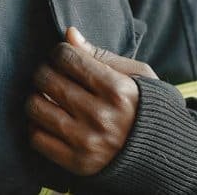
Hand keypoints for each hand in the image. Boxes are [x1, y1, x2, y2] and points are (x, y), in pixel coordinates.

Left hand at [27, 27, 158, 175]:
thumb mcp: (137, 76)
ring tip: (47, 96)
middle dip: (44, 70)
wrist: (161, 153)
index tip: (63, 56)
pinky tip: (48, 118)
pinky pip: (36, 138)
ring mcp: (87, 142)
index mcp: (117, 90)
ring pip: (35, 108)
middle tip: (51, 73)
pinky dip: (36, 125)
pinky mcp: (76, 162)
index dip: (60, 52)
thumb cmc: (146, 106)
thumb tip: (69, 34)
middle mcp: (100, 117)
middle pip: (47, 80)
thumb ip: (101, 55)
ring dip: (36, 96)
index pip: (67, 58)